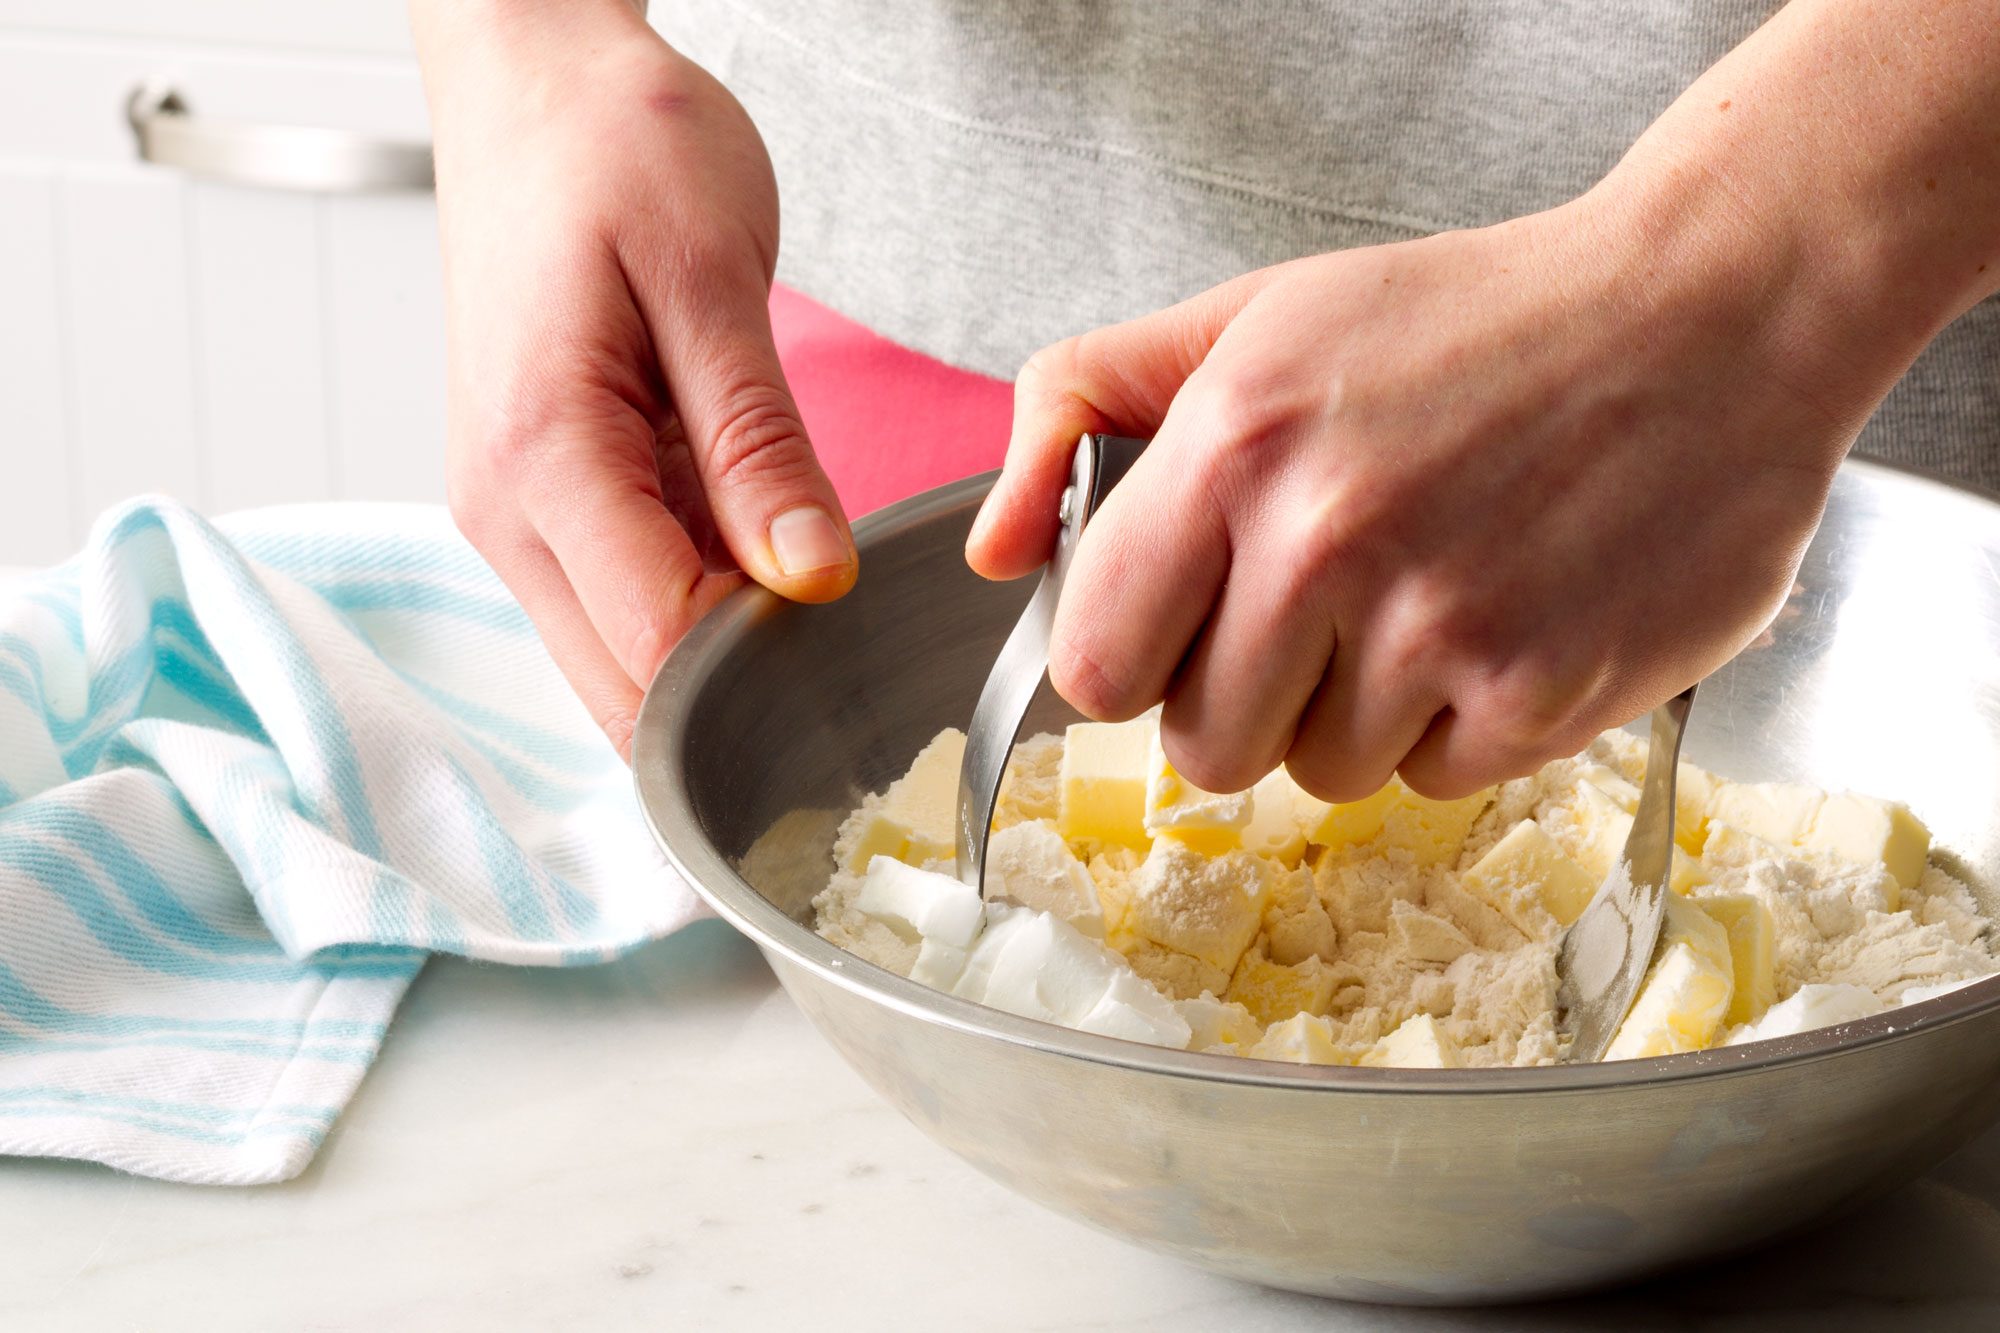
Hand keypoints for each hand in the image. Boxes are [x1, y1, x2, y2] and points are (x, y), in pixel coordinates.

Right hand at [416, 2, 855, 756]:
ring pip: (626, 658)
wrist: (533, 85)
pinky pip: (628, 596)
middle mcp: (507, 511)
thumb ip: (758, 444)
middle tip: (853, 643)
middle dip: (742, 695)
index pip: (657, 648)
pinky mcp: (547, 501)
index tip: (858, 638)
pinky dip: (704, 601)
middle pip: (630, 689)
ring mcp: (520, 514)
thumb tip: (812, 580)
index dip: (767, 669)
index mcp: (540, 458)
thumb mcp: (709, 278)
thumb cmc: (611, 147)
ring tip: (814, 584)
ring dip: (724, 652)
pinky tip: (769, 552)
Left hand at [966, 0, 1999, 802]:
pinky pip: (1435, 781)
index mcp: (1233, 447)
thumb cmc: (1473, 321)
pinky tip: (1502, 621)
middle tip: (1322, 611)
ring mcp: (1439, 628)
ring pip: (1322, 773)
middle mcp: (1325, 545)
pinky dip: (1460, 726)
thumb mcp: (1257, 316)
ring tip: (1427, 596)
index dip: (1133, 662)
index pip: (1094, 667)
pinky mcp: (1540, 694)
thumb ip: (1086, 405)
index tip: (1180, 632)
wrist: (1711, 315)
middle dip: (1247, 698)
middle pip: (1203, 749)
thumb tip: (989, 550)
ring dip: (1359, 713)